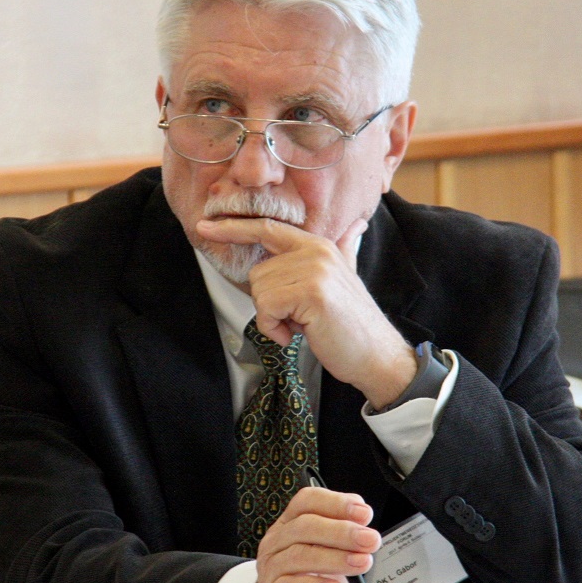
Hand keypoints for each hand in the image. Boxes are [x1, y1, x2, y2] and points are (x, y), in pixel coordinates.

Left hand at [195, 216, 417, 408]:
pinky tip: (300, 334)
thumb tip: (356, 227)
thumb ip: (344, 249)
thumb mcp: (345, 278)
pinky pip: (266, 308)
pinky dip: (275, 329)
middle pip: (257, 272)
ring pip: (259, 291)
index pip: (267, 228)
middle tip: (300, 318)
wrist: (376, 355)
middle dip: (270, 304)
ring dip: (274, 319)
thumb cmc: (350, 325)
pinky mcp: (311, 292)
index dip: (234, 228)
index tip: (205, 227)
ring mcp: (314, 269)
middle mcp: (316, 250)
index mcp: (318, 244)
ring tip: (303, 325)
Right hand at [251, 486, 381, 582]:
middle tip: (370, 540)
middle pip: (305, 526)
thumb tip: (364, 524)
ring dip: (336, 557)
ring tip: (362, 563)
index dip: (336, 502)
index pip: (307, 501)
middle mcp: (276, 543)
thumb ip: (346, 540)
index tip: (364, 513)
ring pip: (300, 555)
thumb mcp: (335, 557)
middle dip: (342, 531)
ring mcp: (271, 570)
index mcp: (290, 525)